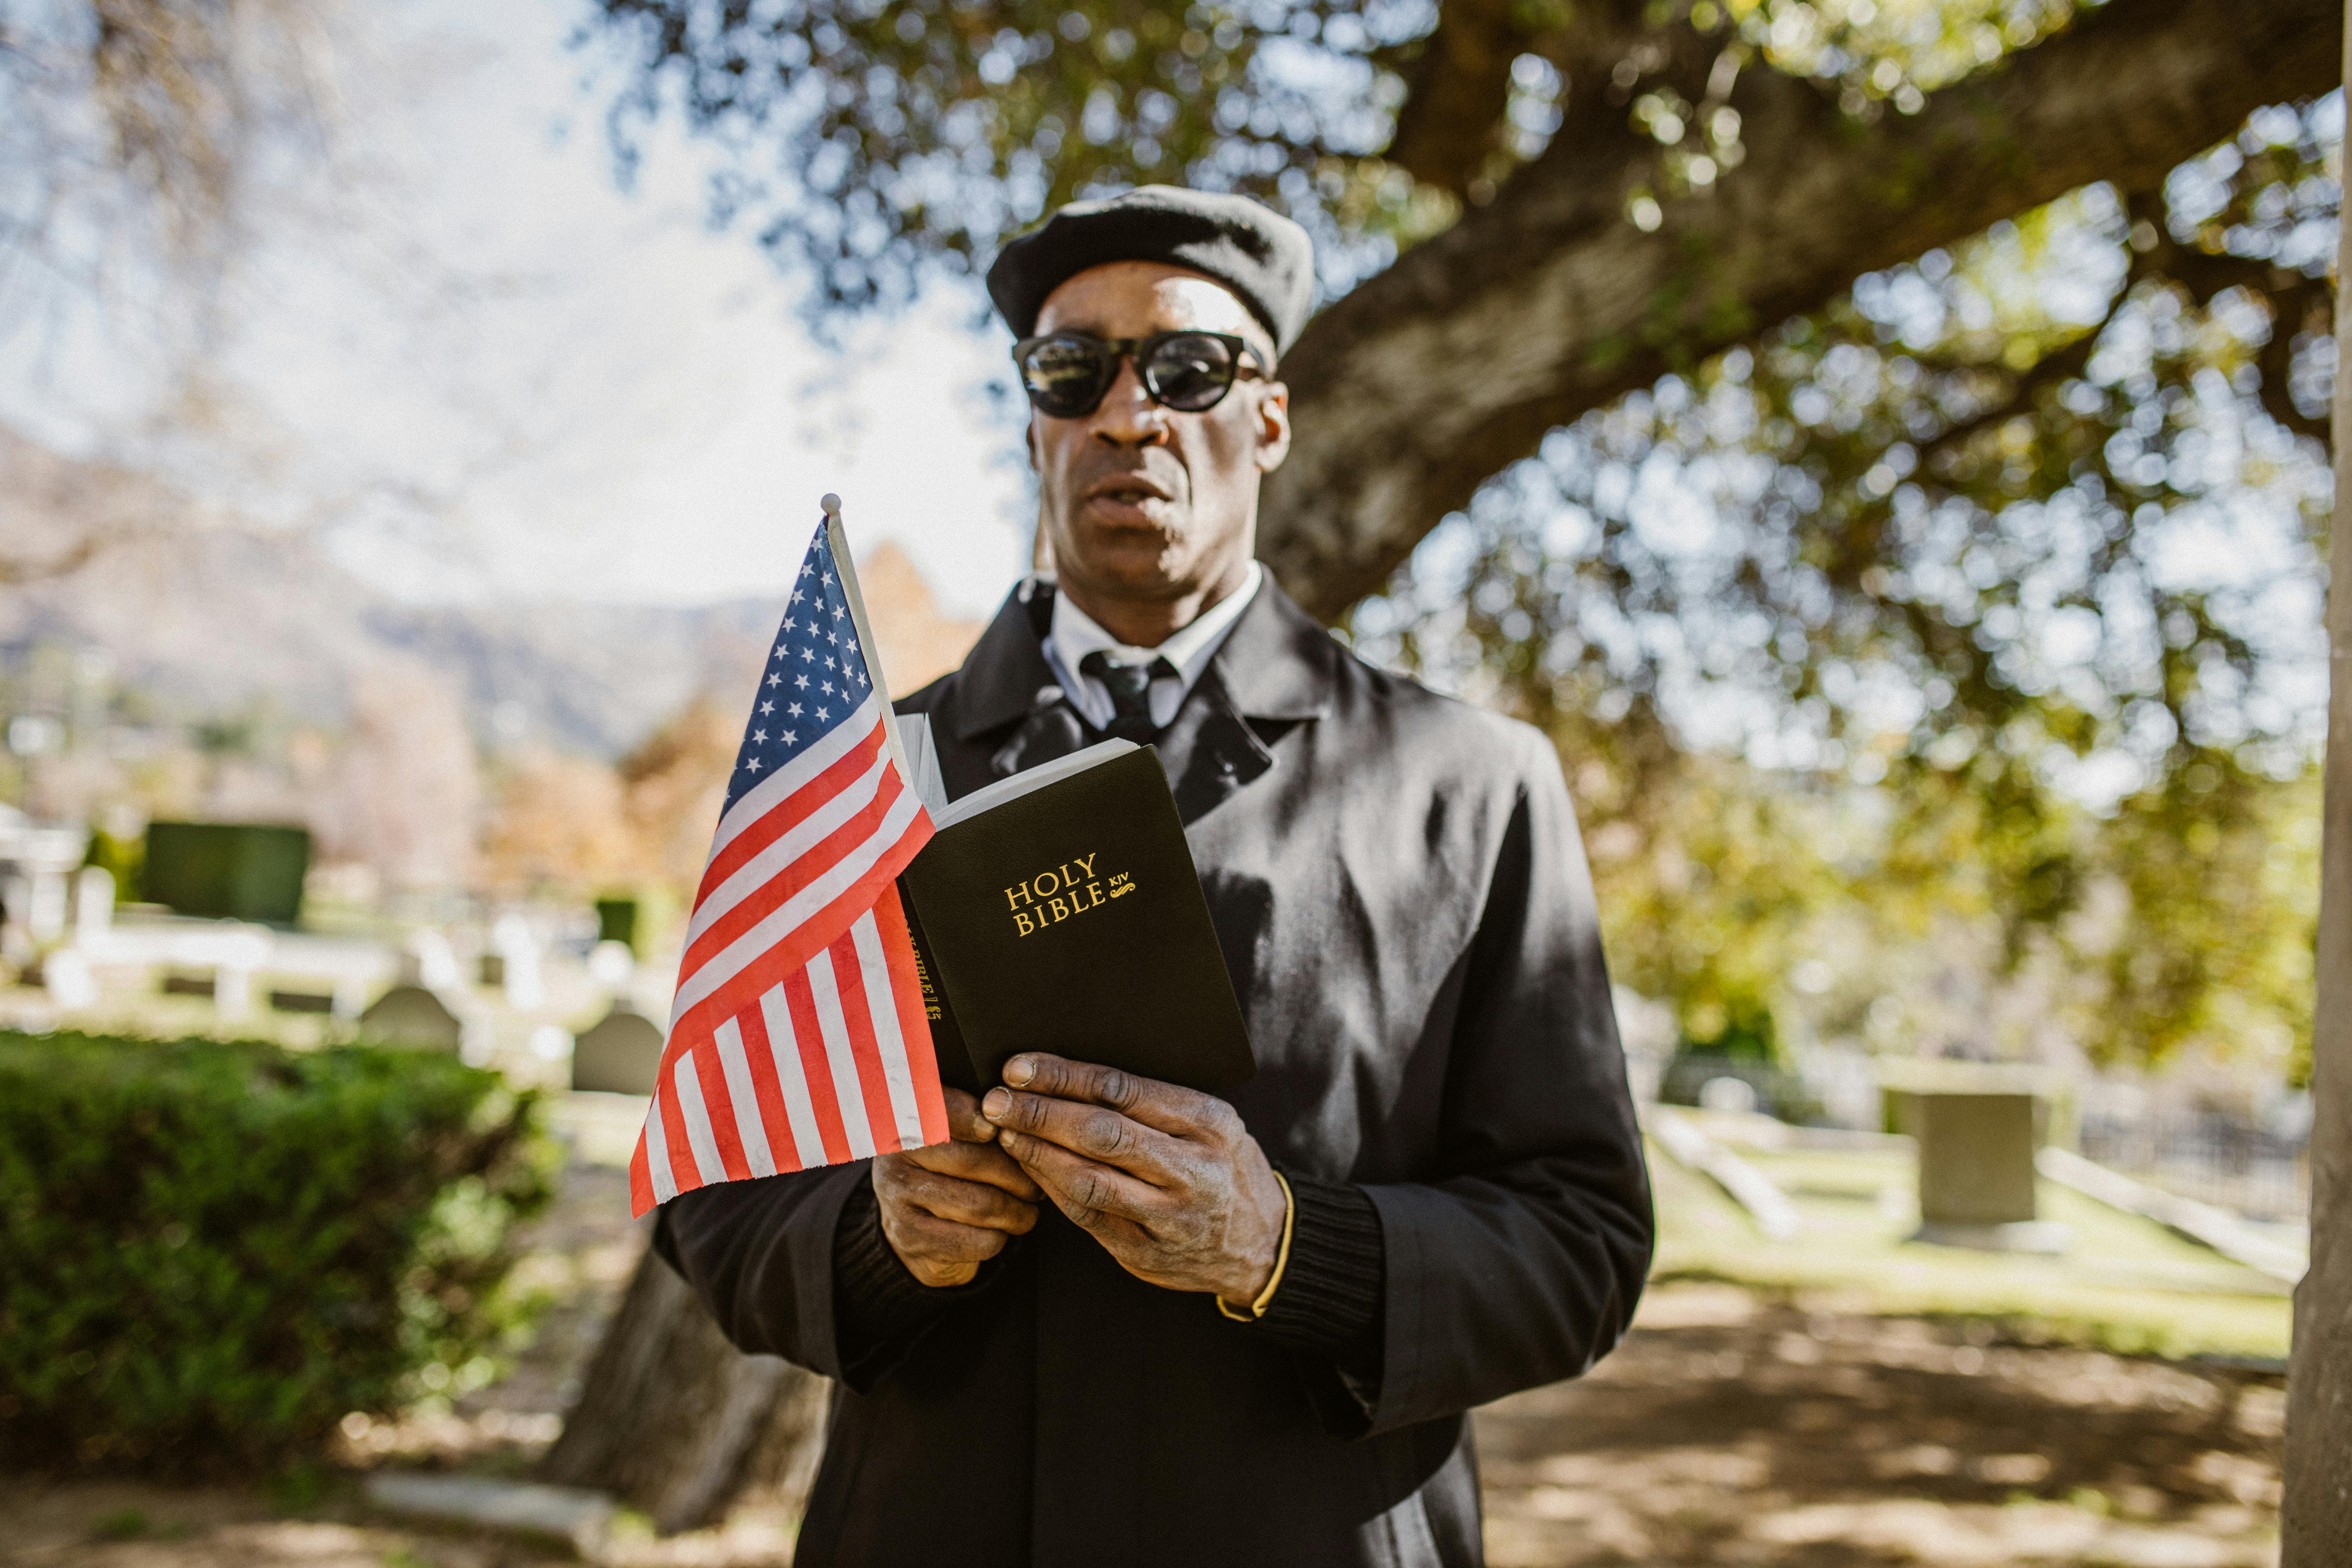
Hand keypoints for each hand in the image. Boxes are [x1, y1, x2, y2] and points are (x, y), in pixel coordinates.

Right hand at [871, 1087, 1041, 1287]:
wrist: (914, 1235)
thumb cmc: (946, 1176)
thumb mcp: (952, 1142)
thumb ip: (976, 1122)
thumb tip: (1016, 1120)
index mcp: (905, 1127)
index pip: (941, 1112)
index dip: (973, 1117)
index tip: (998, 1129)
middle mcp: (895, 1162)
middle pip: (973, 1161)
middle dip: (1017, 1176)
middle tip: (1035, 1185)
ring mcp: (899, 1203)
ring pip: (980, 1204)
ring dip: (1016, 1211)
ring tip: (1027, 1209)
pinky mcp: (912, 1240)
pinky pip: (975, 1240)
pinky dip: (1000, 1238)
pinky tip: (1003, 1232)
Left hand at [982, 1053, 1286, 1307]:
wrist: (1262, 1244)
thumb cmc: (1222, 1167)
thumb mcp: (1209, 1122)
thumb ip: (1152, 1102)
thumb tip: (1069, 1075)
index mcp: (1208, 1123)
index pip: (1123, 1090)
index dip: (1064, 1077)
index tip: (1020, 1067)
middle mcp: (1192, 1170)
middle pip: (1102, 1133)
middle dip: (1041, 1114)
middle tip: (998, 1100)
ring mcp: (1169, 1216)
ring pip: (1089, 1180)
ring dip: (1038, 1153)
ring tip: (1005, 1132)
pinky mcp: (1145, 1252)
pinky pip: (1086, 1215)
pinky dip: (1052, 1187)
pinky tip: (1030, 1166)